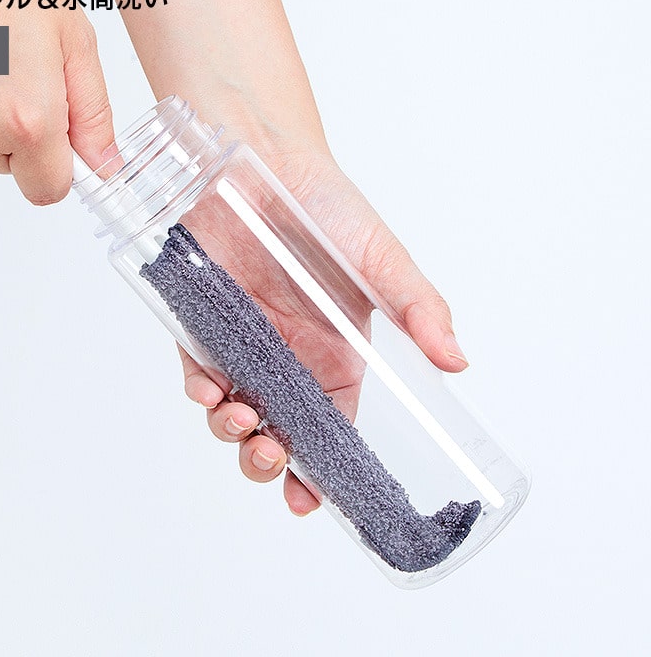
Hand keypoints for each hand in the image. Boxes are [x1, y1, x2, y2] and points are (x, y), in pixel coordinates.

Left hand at [177, 142, 468, 516]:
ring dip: (232, 431)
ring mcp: (245, 339)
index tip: (309, 502)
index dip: (320, 470)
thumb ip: (419, 307)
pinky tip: (208, 388)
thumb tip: (459, 362)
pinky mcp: (202, 318)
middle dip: (269, 459)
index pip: (330, 426)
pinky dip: (199, 389)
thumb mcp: (381, 257)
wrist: (261, 155)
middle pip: (278, 429)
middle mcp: (289, 354)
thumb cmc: (327, 204)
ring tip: (240, 420)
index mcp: (336, 352)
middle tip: (270, 458)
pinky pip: (198, 368)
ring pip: (234, 409)